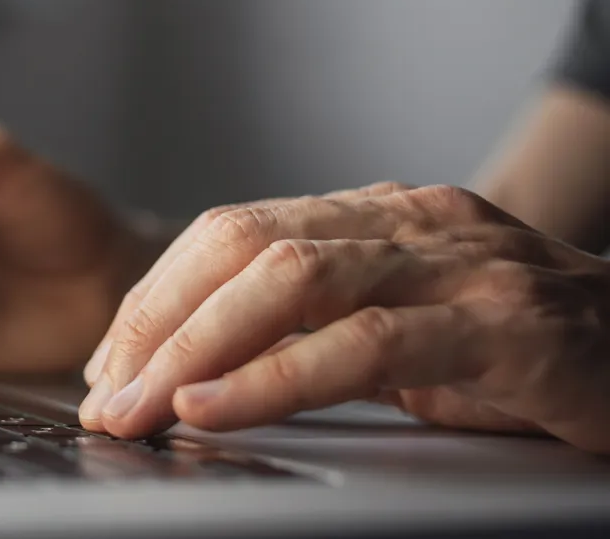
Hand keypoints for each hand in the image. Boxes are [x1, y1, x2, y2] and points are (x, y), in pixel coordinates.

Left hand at [79, 183, 609, 453]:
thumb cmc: (518, 346)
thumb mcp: (401, 328)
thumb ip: (314, 332)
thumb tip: (200, 369)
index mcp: (374, 215)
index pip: (233, 232)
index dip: (158, 295)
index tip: (109, 360)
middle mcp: (409, 221)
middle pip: (244, 245)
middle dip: (158, 321)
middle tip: (104, 393)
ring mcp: (458, 263)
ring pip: (291, 279)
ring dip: (194, 348)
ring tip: (138, 406)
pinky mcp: (504, 323)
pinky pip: (363, 344)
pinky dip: (274, 379)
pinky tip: (213, 407)